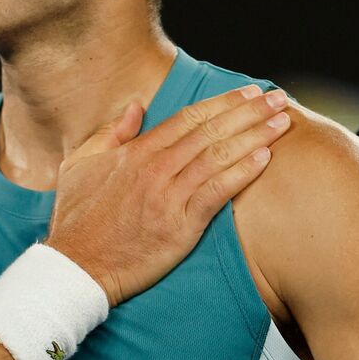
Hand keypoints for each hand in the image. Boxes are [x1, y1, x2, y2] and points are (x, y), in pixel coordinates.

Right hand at [46, 85, 289, 305]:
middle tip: (277, 98)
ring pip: (219, 156)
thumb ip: (111, 134)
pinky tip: (265, 159)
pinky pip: (217, 192)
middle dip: (249, 111)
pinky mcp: (179, 226)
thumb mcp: (81, 165)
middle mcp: (156, 168)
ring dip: (255, 136)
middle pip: (211, 130)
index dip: (223, 102)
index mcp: (136, 152)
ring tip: (283, 123)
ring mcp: (168, 196)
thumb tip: (134, 107)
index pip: (189, 118)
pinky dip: (242, 172)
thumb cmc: (76, 220)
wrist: (76, 267)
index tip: (248, 92)